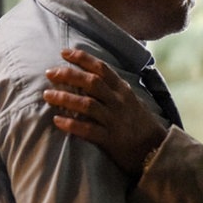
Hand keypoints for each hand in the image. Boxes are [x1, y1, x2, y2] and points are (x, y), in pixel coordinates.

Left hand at [43, 48, 167, 175]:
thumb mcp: (129, 99)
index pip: (101, 68)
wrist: (156, 149)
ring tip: (47, 95)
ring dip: (65, 98)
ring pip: (87, 104)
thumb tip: (89, 73)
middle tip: (49, 72)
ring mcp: (115, 120)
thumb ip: (112, 87)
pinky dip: (71, 124)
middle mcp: (119, 102)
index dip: (82, 58)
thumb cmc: (138, 122)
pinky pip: (88, 130)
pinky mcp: (110, 139)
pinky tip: (57, 120)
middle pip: (92, 82)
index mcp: (122, 89)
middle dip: (69, 75)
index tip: (64, 52)